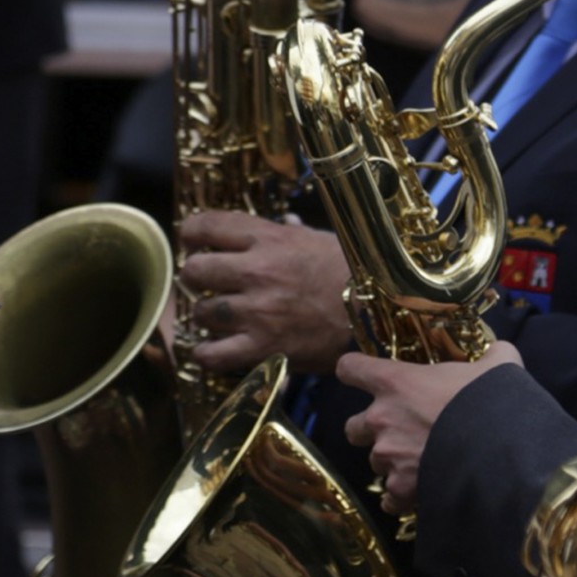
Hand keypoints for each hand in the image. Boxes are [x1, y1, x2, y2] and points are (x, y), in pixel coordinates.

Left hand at [178, 210, 353, 374]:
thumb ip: (291, 233)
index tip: (193, 241)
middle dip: (195, 276)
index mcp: (269, 239)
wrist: (385, 314)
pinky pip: (213, 355)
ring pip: (200, 312)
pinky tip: (212, 349)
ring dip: (204, 315)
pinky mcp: (264, 348)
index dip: (191, 233)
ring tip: (218, 316)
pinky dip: (206, 354)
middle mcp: (258, 272)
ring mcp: (259, 312)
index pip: (207, 225)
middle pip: (194, 269)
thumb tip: (285, 221)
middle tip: (205, 281)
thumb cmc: (354, 273)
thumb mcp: (320, 241)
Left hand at [339, 341, 523, 514]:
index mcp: (393, 382)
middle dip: (370, 431)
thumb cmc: (494, 402)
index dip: (354, 371)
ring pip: (375, 461)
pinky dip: (401, 498)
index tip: (360, 375)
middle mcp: (381, 418)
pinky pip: (391, 497)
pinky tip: (418, 495)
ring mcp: (389, 455)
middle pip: (352, 427)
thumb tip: (501, 351)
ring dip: (392, 463)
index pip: (349, 368)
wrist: (508, 454)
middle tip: (397, 433)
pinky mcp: (403, 488)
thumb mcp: (495, 369)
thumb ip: (491, 356)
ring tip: (419, 465)